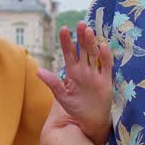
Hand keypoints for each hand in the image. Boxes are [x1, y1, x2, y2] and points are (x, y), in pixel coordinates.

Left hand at [38, 22, 113, 139]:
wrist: (90, 120)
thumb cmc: (75, 107)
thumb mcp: (62, 96)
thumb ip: (52, 83)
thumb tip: (38, 71)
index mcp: (72, 71)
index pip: (68, 53)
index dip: (66, 41)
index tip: (63, 29)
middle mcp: (84, 69)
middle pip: (83, 50)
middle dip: (81, 37)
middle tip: (80, 24)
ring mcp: (95, 74)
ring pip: (93, 55)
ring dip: (91, 43)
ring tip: (88, 31)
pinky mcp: (106, 80)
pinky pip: (106, 66)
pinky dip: (105, 57)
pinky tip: (103, 46)